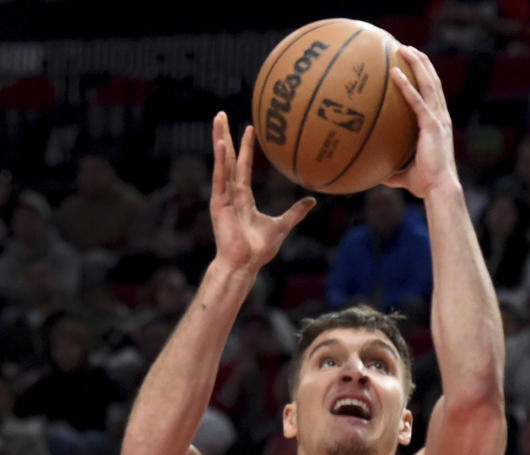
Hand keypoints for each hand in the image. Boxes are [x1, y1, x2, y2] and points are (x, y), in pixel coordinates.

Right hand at [209, 112, 314, 274]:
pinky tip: (220, 143)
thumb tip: (312, 201)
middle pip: (228, 158)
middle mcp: (231, 194)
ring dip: (219, 139)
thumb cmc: (258, 250)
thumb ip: (295, 212)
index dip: (245, 148)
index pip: (243, 166)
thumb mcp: (282, 225)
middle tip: (222, 114)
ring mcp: (224, 197)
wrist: (244, 265)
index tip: (249, 129)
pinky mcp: (219, 203)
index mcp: (243, 197)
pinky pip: (220, 177)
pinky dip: (219, 160)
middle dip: (225, 136)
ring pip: (222, 162)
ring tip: (218, 118)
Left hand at [386, 48, 456, 198]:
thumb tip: (378, 175)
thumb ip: (394, 172)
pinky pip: (417, 100)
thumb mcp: (406, 175)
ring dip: (416, 64)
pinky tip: (395, 73)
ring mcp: (438, 119)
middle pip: (433, 81)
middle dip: (422, 62)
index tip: (415, 64)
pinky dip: (406, 85)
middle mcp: (441, 116)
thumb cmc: (426, 184)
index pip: (433, 94)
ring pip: (428, 83)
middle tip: (408, 48)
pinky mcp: (431, 125)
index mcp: (438, 124)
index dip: (426, 77)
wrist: (439, 189)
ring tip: (404, 48)